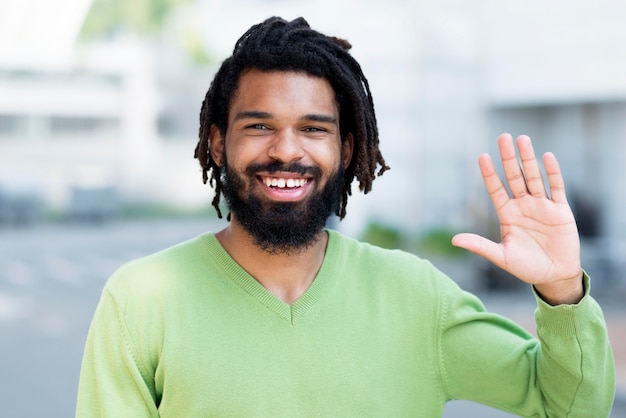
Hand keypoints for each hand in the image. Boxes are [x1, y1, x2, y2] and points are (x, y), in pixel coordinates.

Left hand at [452, 133, 582, 304]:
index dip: (490, 174)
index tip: (482, 156)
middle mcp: (523, 206)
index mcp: (507, 215)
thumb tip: (454, 240)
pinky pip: (556, 188)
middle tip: (503, 137)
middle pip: (515, 177)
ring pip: (534, 178)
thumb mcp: (501, 256)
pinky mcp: (560, 210)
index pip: (496, 189)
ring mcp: (542, 206)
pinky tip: (547, 156)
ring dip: (529, 159)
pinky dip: (552, 173)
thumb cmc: (527, 267)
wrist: (555, 276)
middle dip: (509, 158)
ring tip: (522, 139)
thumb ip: (480, 246)